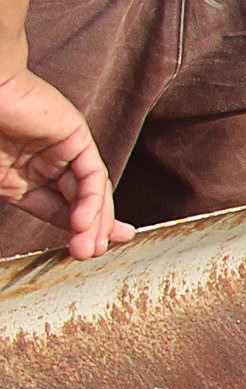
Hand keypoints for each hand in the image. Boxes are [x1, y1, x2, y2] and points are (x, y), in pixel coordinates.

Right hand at [0, 63, 117, 258]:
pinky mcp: (74, 135)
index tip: (83, 251)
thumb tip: (19, 209)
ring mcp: (61, 149)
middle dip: (91, 229)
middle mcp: (46, 163)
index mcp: (21, 176)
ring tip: (90, 247)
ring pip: (89, 190)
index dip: (71, 230)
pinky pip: (90, 174)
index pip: (55, 209)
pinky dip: (90, 199)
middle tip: (93, 253)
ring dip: (93, 221)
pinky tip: (84, 222)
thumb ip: (8, 197)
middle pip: (79, 201)